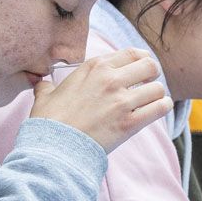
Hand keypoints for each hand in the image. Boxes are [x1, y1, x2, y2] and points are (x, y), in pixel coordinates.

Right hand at [29, 48, 170, 151]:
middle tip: (148, 85)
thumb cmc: (49, 122)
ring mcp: (122, 100)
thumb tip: (39, 83)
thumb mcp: (45, 96)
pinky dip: (162, 108)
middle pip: (150, 66)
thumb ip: (46, 86)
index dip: (141, 59)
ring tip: (151, 101)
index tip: (142, 68)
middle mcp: (111, 79)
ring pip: (158, 88)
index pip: (132, 52)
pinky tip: (156, 110)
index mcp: (94, 67)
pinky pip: (160, 107)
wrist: (54, 148)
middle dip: (152, 75)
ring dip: (157, 94)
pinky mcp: (130, 122)